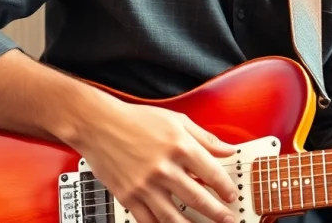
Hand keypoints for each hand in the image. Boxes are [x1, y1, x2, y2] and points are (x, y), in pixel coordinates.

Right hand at [73, 100, 239, 222]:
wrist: (99, 125)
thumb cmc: (137, 120)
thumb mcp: (177, 121)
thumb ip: (206, 138)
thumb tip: (229, 150)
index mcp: (180, 147)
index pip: (212, 173)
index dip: (226, 188)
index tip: (232, 196)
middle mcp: (164, 168)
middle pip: (198, 198)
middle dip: (217, 213)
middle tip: (228, 219)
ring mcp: (145, 185)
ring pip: (174, 216)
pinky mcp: (128, 196)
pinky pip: (148, 220)